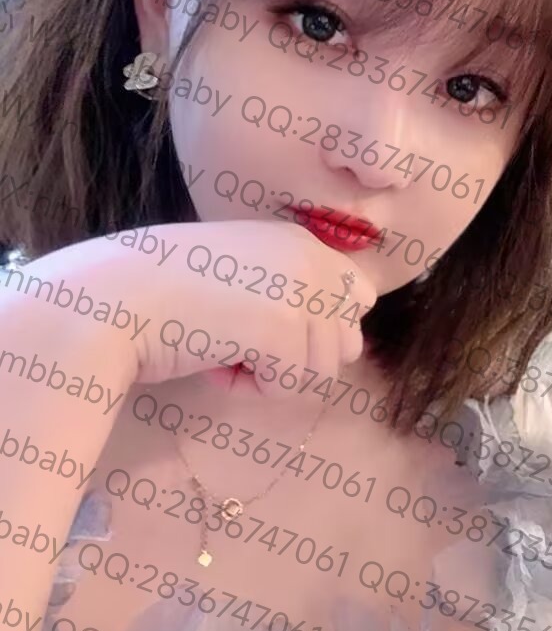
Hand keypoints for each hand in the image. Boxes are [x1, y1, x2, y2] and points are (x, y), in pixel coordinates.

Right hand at [25, 219, 379, 402]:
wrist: (115, 298)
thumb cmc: (166, 293)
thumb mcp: (243, 276)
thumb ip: (293, 292)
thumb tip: (345, 343)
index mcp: (302, 242)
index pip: (358, 298)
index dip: (316, 329)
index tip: (263, 327)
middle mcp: (312, 259)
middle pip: (346, 343)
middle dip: (298, 359)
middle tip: (240, 342)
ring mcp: (302, 292)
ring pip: (320, 372)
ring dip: (270, 376)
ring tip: (221, 346)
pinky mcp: (286, 329)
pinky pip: (289, 389)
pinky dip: (249, 388)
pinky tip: (213, 358)